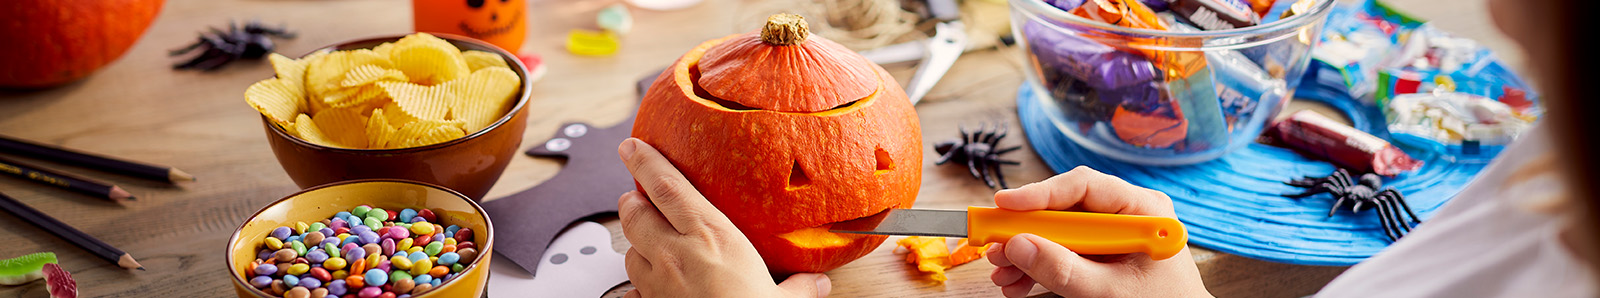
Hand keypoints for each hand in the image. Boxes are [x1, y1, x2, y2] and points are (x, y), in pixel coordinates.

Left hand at [616, 138, 831, 297]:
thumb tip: (818, 284)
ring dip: (634, 242)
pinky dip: (636, 285)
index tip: (631, 146)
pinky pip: (633, 290)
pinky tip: (647, 288)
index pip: (667, 186)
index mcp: (711, 236)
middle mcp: (677, 254)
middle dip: (632, 200)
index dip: (645, 161)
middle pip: (636, 213)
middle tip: (635, 194)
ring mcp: (659, 284)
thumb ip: (799, 287)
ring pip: (630, 251)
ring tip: (645, 240)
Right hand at [986, 166, 1209, 297]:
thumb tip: (1018, 245)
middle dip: (1026, 231)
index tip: (1005, 204)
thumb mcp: (1111, 291)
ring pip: (1057, 232)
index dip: (1040, 193)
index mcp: (1142, 209)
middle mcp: (1125, 214)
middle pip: (1064, 209)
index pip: (1084, 186)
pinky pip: (1063, 251)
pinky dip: (1038, 267)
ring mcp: (1111, 234)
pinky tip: (1017, 283)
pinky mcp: (1100, 253)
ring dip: (1025, 253)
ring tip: (1002, 275)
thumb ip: (1065, 270)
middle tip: (994, 247)